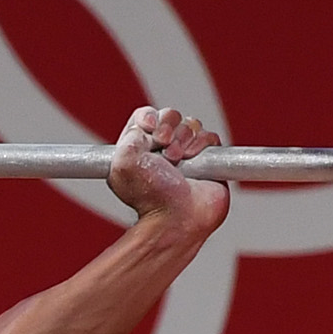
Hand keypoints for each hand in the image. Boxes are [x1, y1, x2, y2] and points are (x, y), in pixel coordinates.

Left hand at [107, 104, 227, 239]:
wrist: (177, 217)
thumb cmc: (151, 198)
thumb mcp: (123, 162)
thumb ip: (130, 134)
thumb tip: (148, 124)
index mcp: (138, 150)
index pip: (145, 116)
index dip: (149, 117)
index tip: (149, 128)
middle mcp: (162, 151)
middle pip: (169, 116)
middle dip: (168, 127)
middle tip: (164, 147)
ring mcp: (185, 155)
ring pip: (190, 125)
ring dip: (184, 138)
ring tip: (178, 160)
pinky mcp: (207, 160)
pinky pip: (209, 137)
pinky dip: (202, 144)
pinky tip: (193, 160)